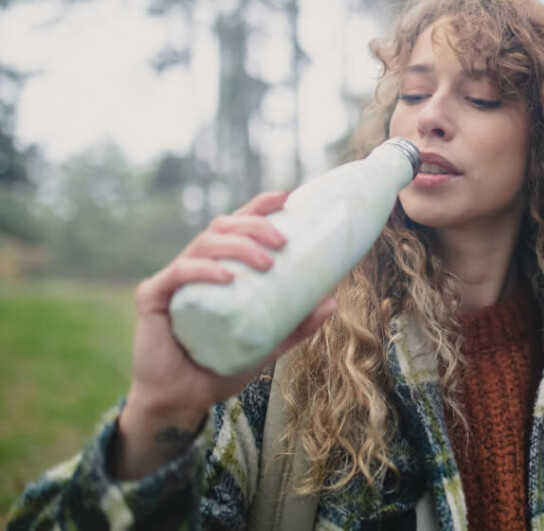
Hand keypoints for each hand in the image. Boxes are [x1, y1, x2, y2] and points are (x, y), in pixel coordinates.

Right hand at [113, 191, 337, 479]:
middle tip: (283, 242)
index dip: (259, 207)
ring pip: (204, 244)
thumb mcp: (268, 343)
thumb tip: (332, 300)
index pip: (237, 227)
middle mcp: (195, 266)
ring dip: (238, 245)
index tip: (287, 197)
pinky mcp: (154, 297)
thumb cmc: (221, 366)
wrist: (183, 402)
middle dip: (255, 225)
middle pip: (223, 228)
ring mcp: (173, 280)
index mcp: (219, 269)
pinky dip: (204, 270)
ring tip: (266, 261)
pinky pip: (179, 273)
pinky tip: (226, 276)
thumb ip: (296, 324)